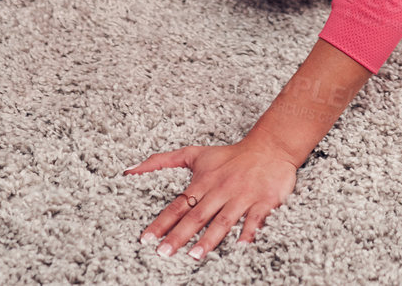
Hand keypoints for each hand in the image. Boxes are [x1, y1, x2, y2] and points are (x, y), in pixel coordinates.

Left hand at [126, 137, 298, 259]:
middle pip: (196, 216)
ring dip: (209, 238)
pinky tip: (240, 246)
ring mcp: (242, 196)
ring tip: (194, 255)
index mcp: (203, 182)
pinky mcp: (264, 201)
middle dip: (179, 235)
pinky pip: (255, 219)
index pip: (178, 205)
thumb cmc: (230, 155)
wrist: (270, 146)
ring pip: (223, 220)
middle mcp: (220, 190)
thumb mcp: (195, 153)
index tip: (146, 239)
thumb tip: (130, 170)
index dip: (161, 222)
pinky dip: (248, 232)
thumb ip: (162, 161)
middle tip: (163, 253)